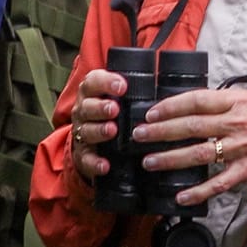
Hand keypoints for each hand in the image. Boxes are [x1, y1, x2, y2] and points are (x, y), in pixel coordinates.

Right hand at [69, 67, 129, 182]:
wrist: (89, 138)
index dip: (106, 82)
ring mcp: (82, 132)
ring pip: (86, 130)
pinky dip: (95, 162)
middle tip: (115, 109)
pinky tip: (105, 165)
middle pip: (87, 106)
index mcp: (91, 92)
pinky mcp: (83, 155)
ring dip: (99, 130)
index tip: (122, 86)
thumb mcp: (117, 96)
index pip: (93, 81)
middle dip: (101, 107)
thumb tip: (164, 82)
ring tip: (112, 131)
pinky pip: (86, 159)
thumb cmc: (111, 110)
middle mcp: (83, 110)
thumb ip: (133, 89)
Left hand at [131, 89, 246, 207]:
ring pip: (200, 154)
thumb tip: (191, 105)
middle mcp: (237, 123)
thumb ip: (224, 102)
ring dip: (171, 159)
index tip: (151, 113)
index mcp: (237, 101)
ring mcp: (242, 148)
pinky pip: (219, 183)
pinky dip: (198, 192)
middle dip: (161, 132)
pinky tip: (181, 196)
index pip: (197, 100)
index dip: (171, 106)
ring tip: (150, 162)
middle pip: (192, 126)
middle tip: (139, 136)